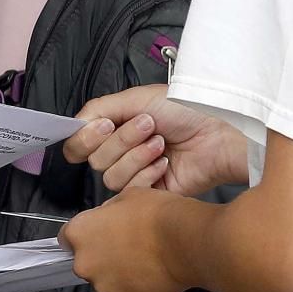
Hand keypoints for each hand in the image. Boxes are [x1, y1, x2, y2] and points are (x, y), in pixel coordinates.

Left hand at [60, 192, 191, 291]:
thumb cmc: (156, 212)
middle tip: (128, 247)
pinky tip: (154, 275)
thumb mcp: (128, 196)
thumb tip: (108, 221)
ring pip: (107, 281)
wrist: (185, 241)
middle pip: (86, 262)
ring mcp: (104, 287)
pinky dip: (136, 288)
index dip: (86, 234)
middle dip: (102, 256)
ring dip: (119, 273)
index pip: (66, 238)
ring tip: (145, 262)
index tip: (101, 232)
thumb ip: (108, 212)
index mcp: (79, 233)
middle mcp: (84, 264)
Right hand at [64, 86, 247, 197]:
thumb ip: (97, 108)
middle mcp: (121, 151)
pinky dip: (148, 174)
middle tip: (149, 126)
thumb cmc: (186, 109)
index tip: (106, 125)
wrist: (218, 132)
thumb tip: (73, 125)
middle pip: (95, 159)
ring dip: (137, 156)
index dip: (86, 137)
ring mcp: (135, 173)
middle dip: (123, 140)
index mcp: (115, 127)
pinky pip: (130, 191)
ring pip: (111, 177)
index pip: (77, 144)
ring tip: (162, 144)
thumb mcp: (137, 97)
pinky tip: (166, 163)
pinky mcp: (149, 194)